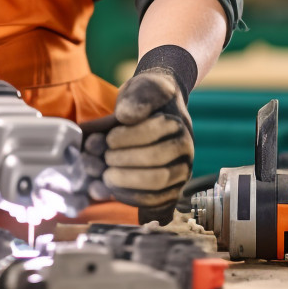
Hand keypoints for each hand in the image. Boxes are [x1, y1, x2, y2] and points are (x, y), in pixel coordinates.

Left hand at [81, 67, 193, 223]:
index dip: (128, 139)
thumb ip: (138, 97)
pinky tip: (109, 189)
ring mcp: (179, 174)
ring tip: (103, 174)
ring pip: (156, 187)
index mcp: (178, 127)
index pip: (154, 138)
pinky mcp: (169, 190)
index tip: (108, 138)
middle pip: (157, 168)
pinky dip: (130, 197)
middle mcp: (184, 153)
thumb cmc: (146, 97)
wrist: (154, 108)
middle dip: (125, 164)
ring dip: (126, 183)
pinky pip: (154, 202)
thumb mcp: (143, 86)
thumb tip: (126, 116)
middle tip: (103, 158)